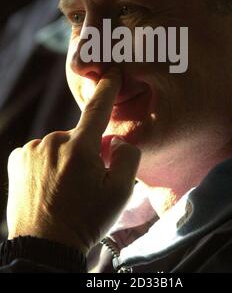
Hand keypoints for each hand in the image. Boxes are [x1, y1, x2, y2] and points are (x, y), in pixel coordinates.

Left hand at [6, 68, 140, 253]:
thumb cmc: (86, 220)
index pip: (98, 109)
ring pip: (59, 145)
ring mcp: (32, 149)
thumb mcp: (121, 193)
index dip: (107, 88)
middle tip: (86, 182)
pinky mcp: (17, 159)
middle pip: (79, 136)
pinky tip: (47, 184)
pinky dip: (47, 162)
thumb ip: (128, 157)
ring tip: (64, 188)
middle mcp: (53, 141)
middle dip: (86, 151)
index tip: (112, 71)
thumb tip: (114, 140)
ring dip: (65, 158)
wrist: (45, 246)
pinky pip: (40, 152)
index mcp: (80, 147)